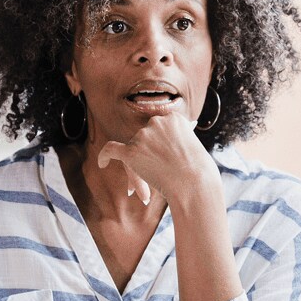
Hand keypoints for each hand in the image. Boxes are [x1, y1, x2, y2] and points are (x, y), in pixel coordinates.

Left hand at [97, 113, 216, 204]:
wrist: (194, 183)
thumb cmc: (198, 169)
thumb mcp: (193, 145)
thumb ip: (180, 136)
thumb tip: (182, 129)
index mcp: (172, 117)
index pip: (159, 128)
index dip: (161, 143)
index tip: (165, 154)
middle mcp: (156, 122)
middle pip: (145, 137)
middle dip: (150, 153)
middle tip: (162, 169)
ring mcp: (142, 136)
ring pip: (133, 148)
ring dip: (140, 164)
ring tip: (154, 177)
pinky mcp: (131, 151)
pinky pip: (111, 150)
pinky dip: (104, 156)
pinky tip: (102, 164)